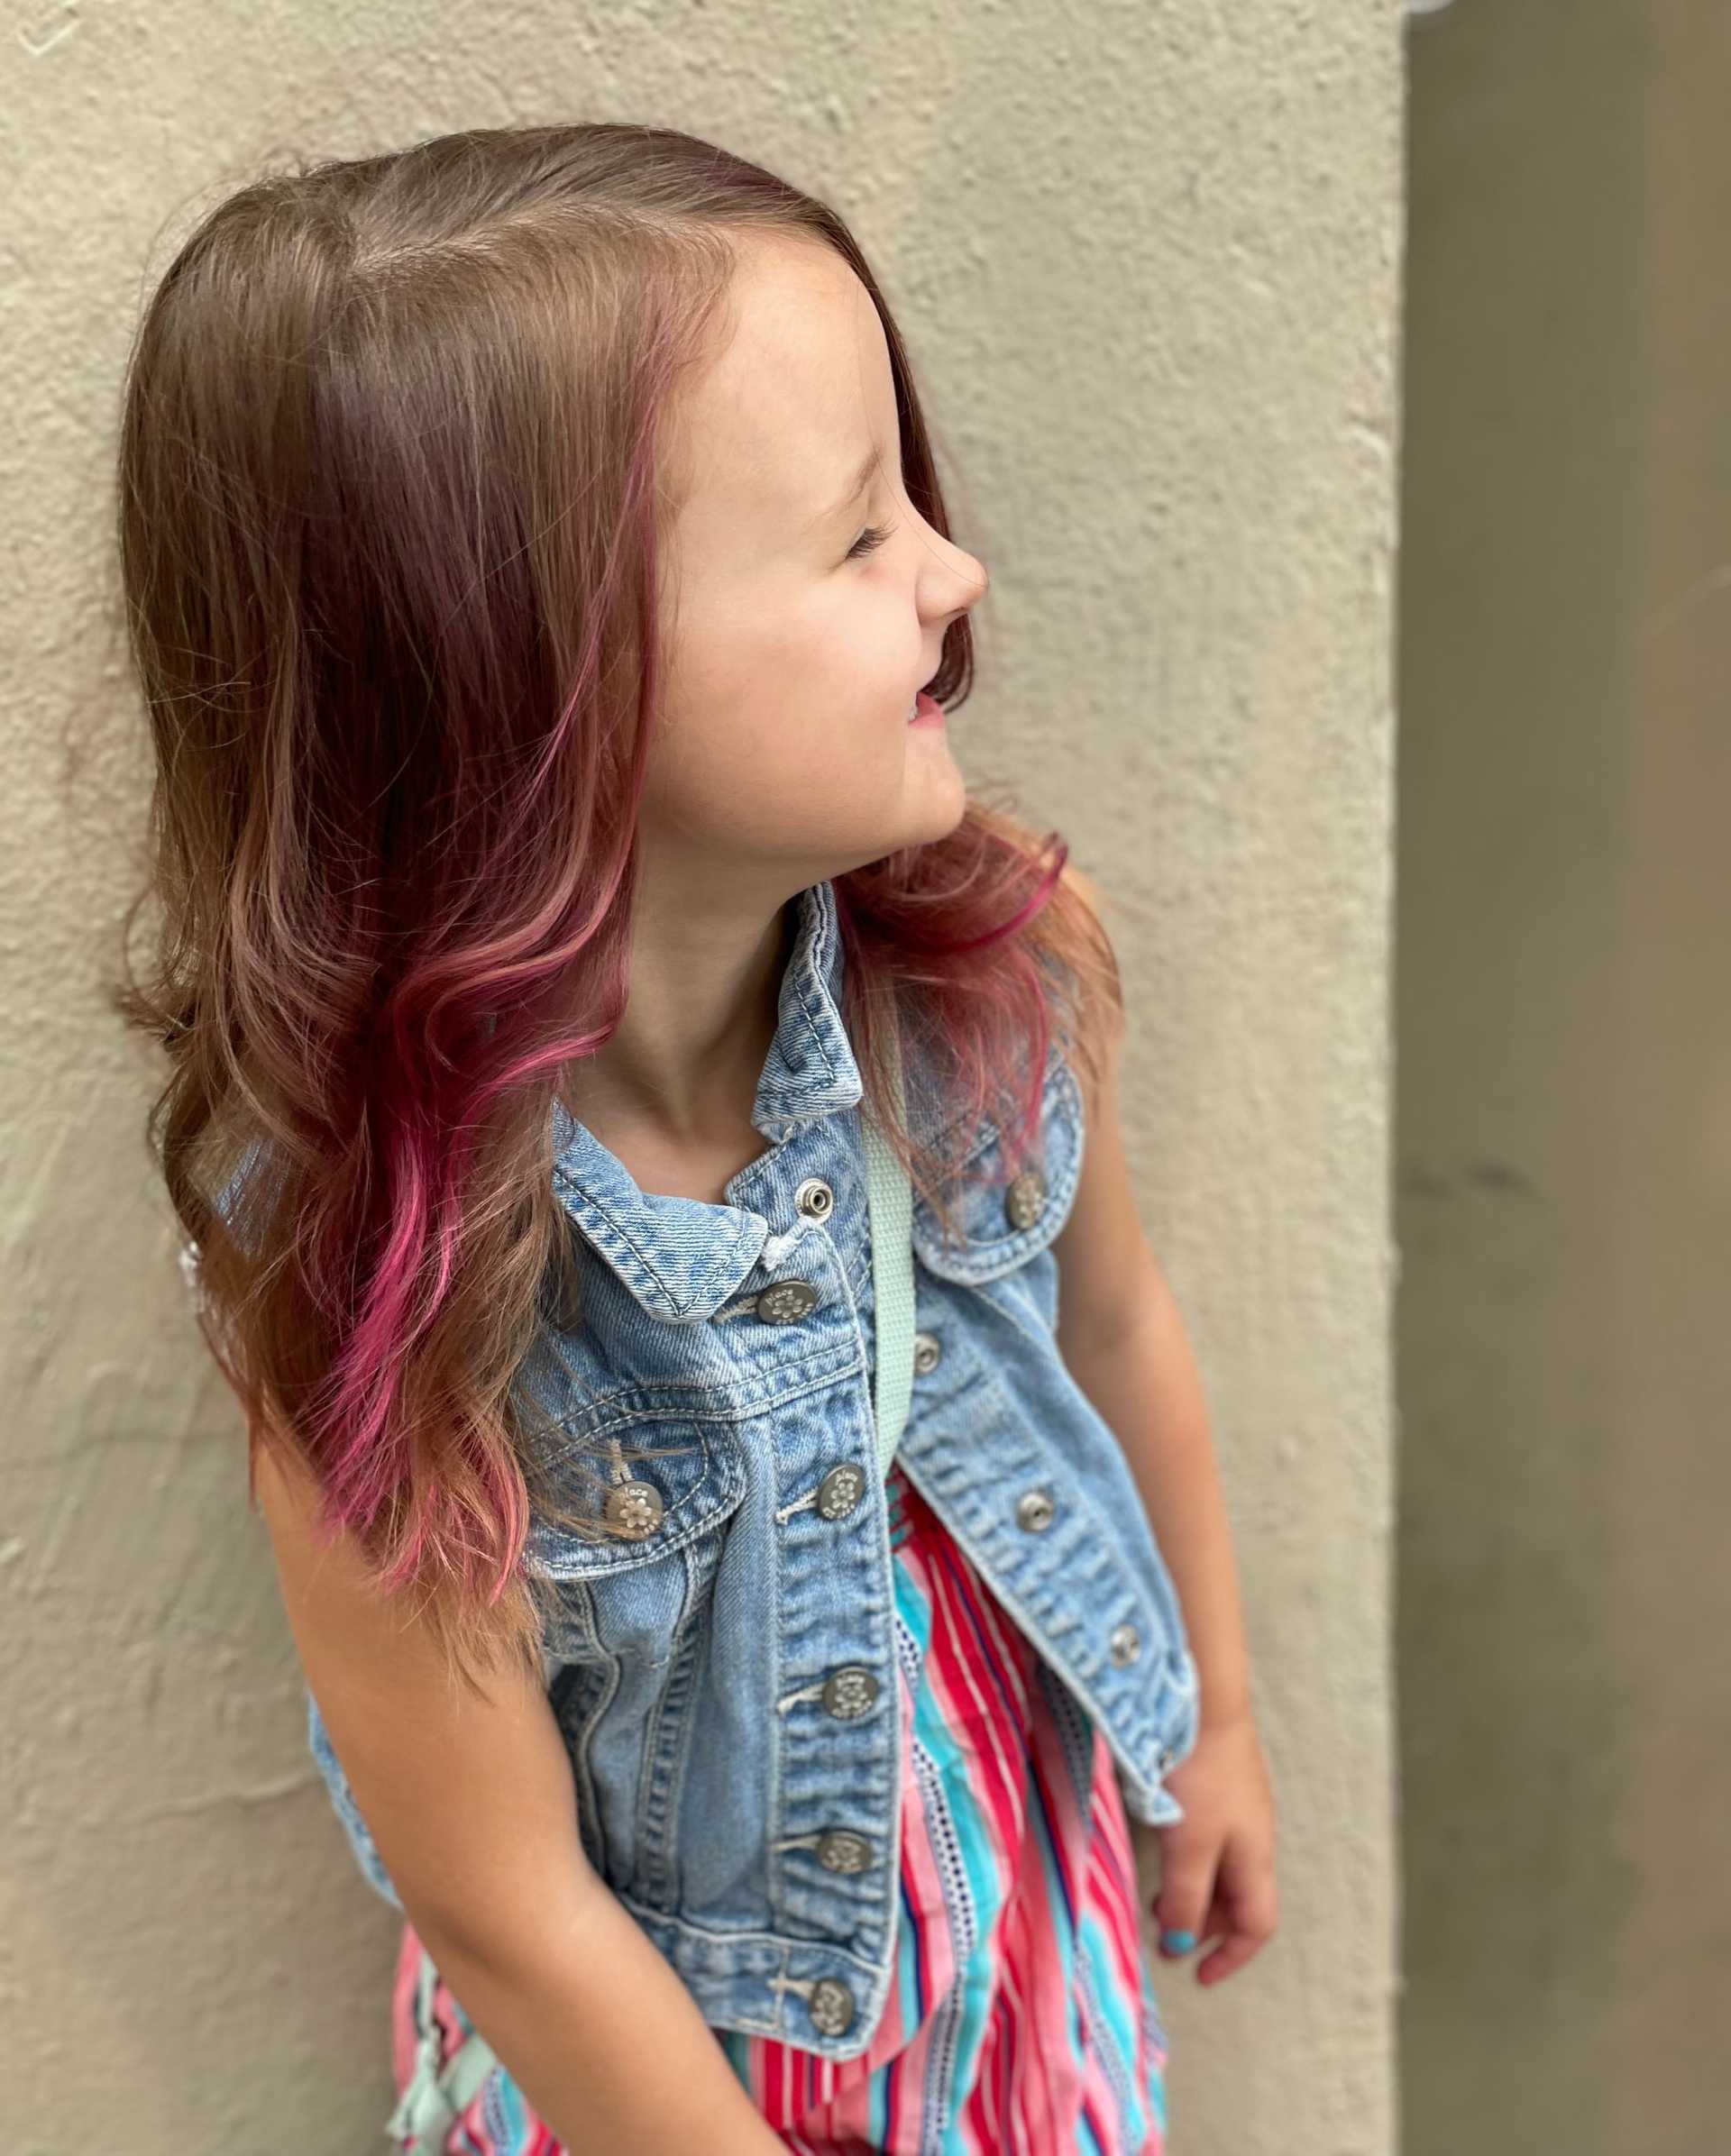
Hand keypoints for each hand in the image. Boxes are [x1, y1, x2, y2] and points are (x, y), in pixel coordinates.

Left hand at [1151, 1709, 1277, 1985]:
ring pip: (1222, 1867)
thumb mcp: (1190, 1845)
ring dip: (1193, 1890)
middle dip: (1206, 1924)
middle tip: (1163, 1931)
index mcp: (1256, 1856)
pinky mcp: (1219, 1778)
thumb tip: (1181, 1944)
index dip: (1231, 1956)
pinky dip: (1189, 1857)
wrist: (1204, 1699)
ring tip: (1154, 1892)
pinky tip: (1162, 1843)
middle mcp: (1254, 1833)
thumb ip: (1186, 1898)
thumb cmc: (1200, 1774)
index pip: (1258, 1924)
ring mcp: (1239, 1804)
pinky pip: (1210, 1837)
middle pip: (1239, 1898)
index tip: (1197, 1976)